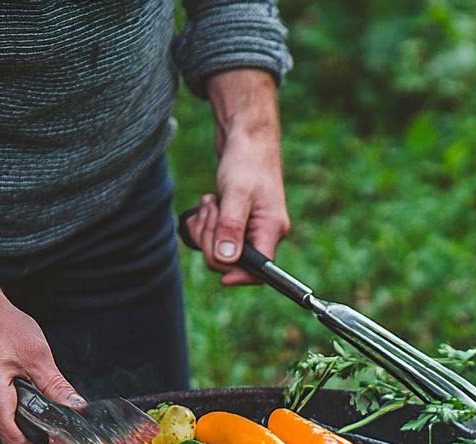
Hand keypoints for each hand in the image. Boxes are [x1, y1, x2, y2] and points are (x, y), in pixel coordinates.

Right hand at [0, 289, 84, 443]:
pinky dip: (7, 405)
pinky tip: (11, 384)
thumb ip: (57, 387)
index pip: (15, 442)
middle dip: (31, 424)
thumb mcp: (37, 355)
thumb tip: (76, 407)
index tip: (55, 442)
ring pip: (1, 423)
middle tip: (44, 403)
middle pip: (10, 433)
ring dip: (18, 412)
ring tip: (23, 385)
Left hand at [185, 69, 288, 285]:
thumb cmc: (248, 161)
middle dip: (212, 237)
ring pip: (219, 249)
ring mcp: (250, 229)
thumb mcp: (237, 194)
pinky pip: (215, 237)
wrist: (247, 137)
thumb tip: (227, 260)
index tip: (220, 271)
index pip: (259, 271)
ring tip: (210, 201)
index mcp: (271, 231)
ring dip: (206, 227)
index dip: (238, 275)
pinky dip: (204, 223)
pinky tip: (207, 204)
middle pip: (230, 260)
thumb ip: (231, 228)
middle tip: (211, 207)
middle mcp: (263, 234)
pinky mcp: (237, 223)